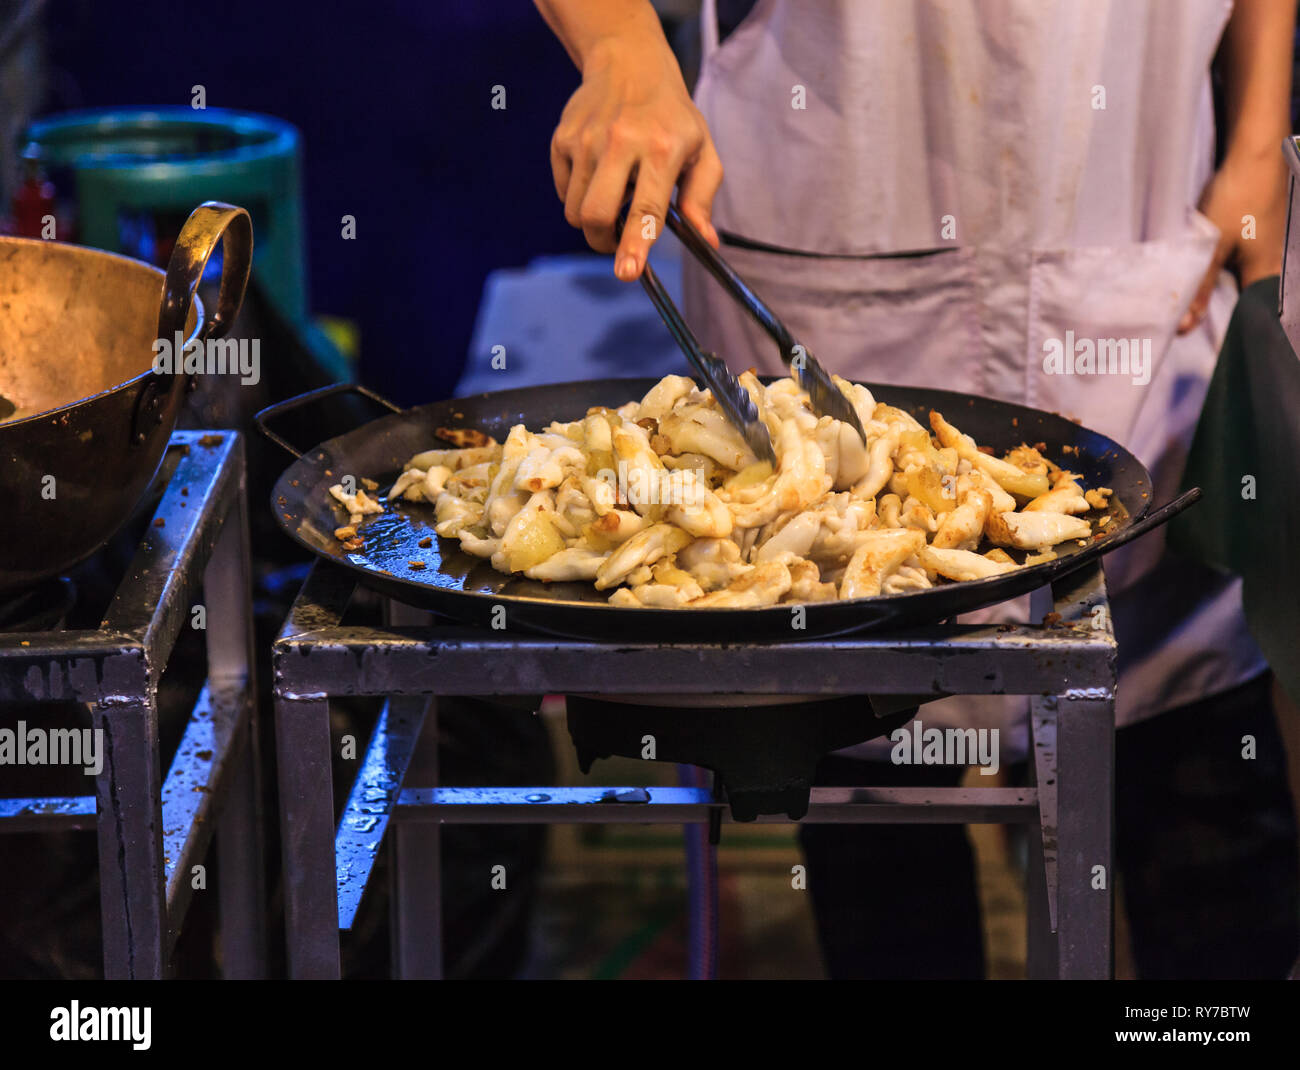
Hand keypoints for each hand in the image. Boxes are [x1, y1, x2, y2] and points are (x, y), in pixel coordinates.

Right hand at [550, 36, 722, 279]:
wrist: (628, 62)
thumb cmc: (672, 116)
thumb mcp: (701, 149)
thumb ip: (702, 198)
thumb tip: (707, 242)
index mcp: (662, 149)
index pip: (646, 207)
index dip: (635, 243)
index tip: (626, 271)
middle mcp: (620, 142)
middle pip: (596, 216)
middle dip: (604, 242)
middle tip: (617, 242)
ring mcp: (586, 140)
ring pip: (575, 211)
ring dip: (592, 219)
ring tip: (613, 195)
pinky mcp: (562, 139)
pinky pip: (563, 192)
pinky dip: (578, 196)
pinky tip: (597, 174)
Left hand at [1179, 152, 1287, 332]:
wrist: (1256, 151)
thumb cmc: (1239, 198)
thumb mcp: (1213, 245)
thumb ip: (1200, 285)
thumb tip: (1186, 325)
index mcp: (1267, 273)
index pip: (1252, 316)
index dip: (1231, 331)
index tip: (1205, 343)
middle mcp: (1271, 263)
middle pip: (1244, 299)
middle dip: (1217, 311)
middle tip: (1186, 326)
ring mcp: (1265, 246)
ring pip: (1238, 279)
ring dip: (1214, 290)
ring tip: (1186, 306)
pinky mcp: (1255, 231)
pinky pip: (1236, 261)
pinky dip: (1217, 270)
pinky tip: (1200, 273)